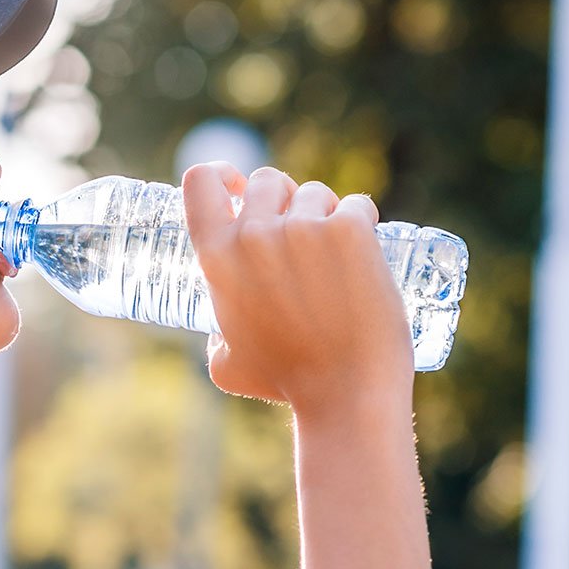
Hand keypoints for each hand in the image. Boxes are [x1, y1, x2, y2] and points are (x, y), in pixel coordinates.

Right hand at [182, 162, 411, 411]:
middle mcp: (254, 233)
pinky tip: (367, 251)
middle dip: (285, 201)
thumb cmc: (288, 383)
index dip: (221, 175)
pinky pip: (356, 204)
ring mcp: (303, 228)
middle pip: (267, 181)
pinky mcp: (349, 229)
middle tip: (305, 238)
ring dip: (326, 214)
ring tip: (338, 260)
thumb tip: (220, 333)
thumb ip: (216, 338)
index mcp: (217, 257)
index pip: (201, 181)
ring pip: (315, 193)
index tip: (238, 186)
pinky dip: (363, 221)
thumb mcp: (227, 364)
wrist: (346, 394)